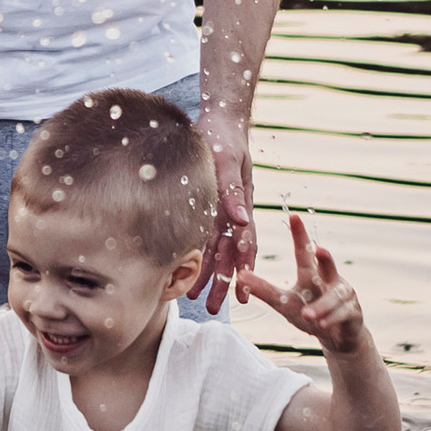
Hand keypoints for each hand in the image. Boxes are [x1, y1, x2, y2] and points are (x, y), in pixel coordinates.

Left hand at [196, 106, 256, 313]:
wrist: (221, 121)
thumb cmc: (225, 140)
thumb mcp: (228, 163)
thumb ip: (233, 192)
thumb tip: (241, 220)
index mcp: (241, 206)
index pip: (244, 245)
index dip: (243, 271)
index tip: (242, 294)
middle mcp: (232, 213)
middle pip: (229, 254)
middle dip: (223, 282)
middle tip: (214, 309)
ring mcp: (221, 211)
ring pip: (214, 249)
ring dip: (208, 272)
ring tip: (196, 297)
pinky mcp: (209, 205)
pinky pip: (202, 234)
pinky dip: (196, 253)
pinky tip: (185, 266)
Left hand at [237, 213, 367, 355]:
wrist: (337, 337)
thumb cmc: (309, 313)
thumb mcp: (283, 303)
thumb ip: (264, 290)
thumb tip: (240, 274)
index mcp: (312, 274)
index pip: (304, 251)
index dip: (299, 234)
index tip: (294, 216)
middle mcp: (331, 280)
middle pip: (328, 267)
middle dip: (326, 259)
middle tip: (320, 250)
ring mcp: (344, 296)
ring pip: (335, 296)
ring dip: (322, 305)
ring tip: (308, 314)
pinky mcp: (353, 313)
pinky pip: (344, 313)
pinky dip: (332, 318)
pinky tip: (323, 324)